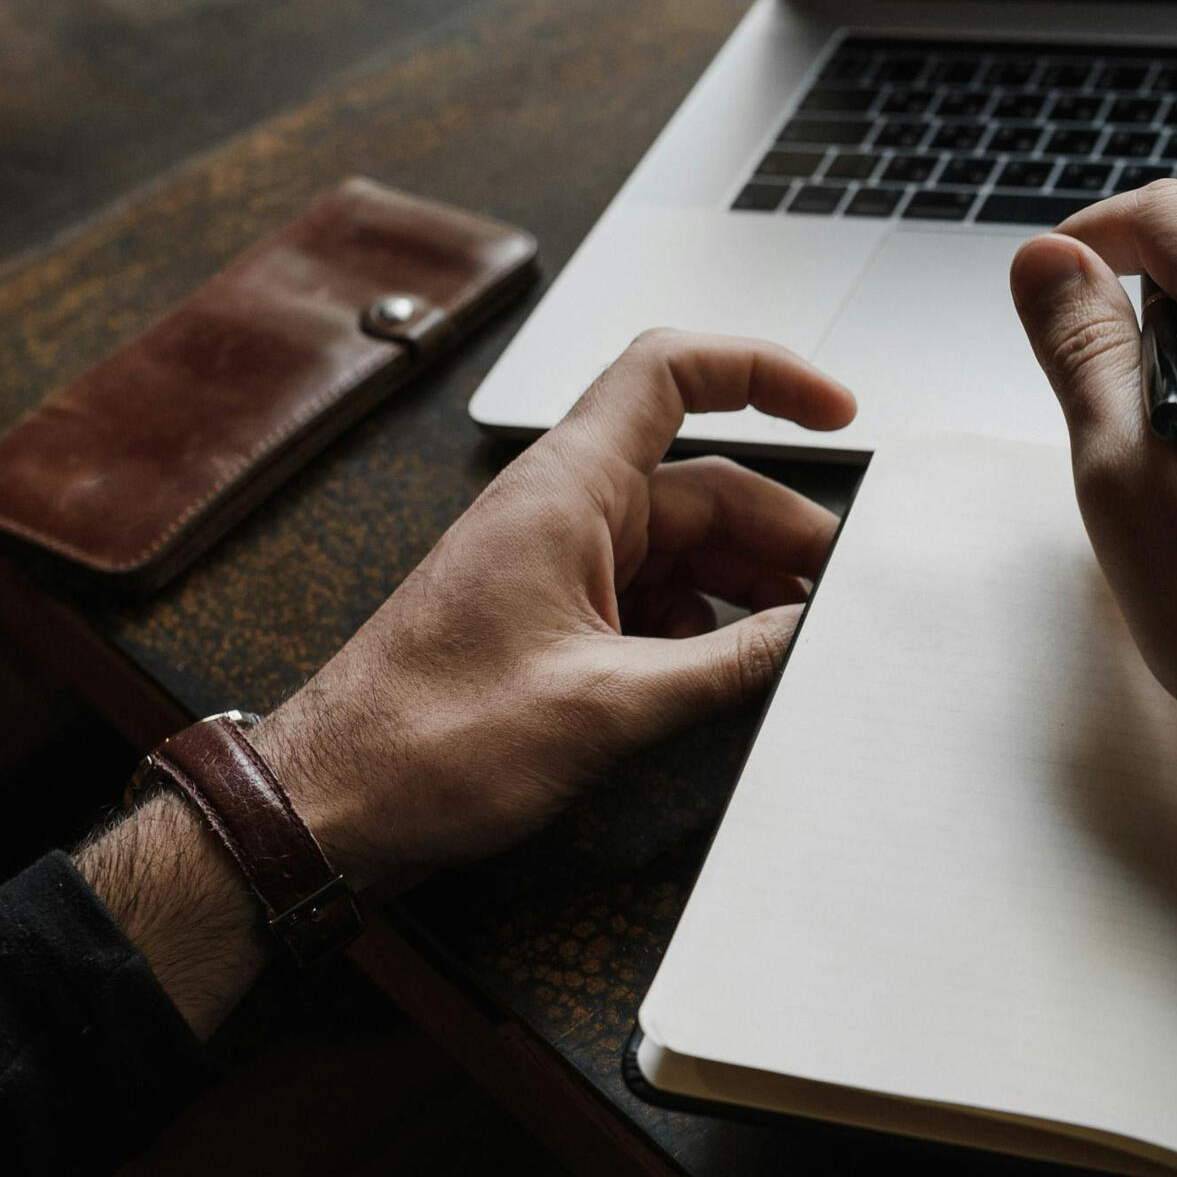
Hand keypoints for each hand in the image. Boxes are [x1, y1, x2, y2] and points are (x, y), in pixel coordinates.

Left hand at [83, 332, 852, 1031]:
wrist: (332, 803)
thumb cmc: (424, 743)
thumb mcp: (605, 707)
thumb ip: (724, 666)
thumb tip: (807, 638)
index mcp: (564, 493)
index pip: (671, 374)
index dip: (762, 372)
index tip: (836, 410)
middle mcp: (561, 512)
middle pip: (704, 481)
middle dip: (782, 529)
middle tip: (844, 588)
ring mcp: (556, 563)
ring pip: (685, 544)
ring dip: (748, 584)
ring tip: (799, 637)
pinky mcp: (552, 616)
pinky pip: (654, 596)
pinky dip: (704, 625)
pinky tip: (732, 673)